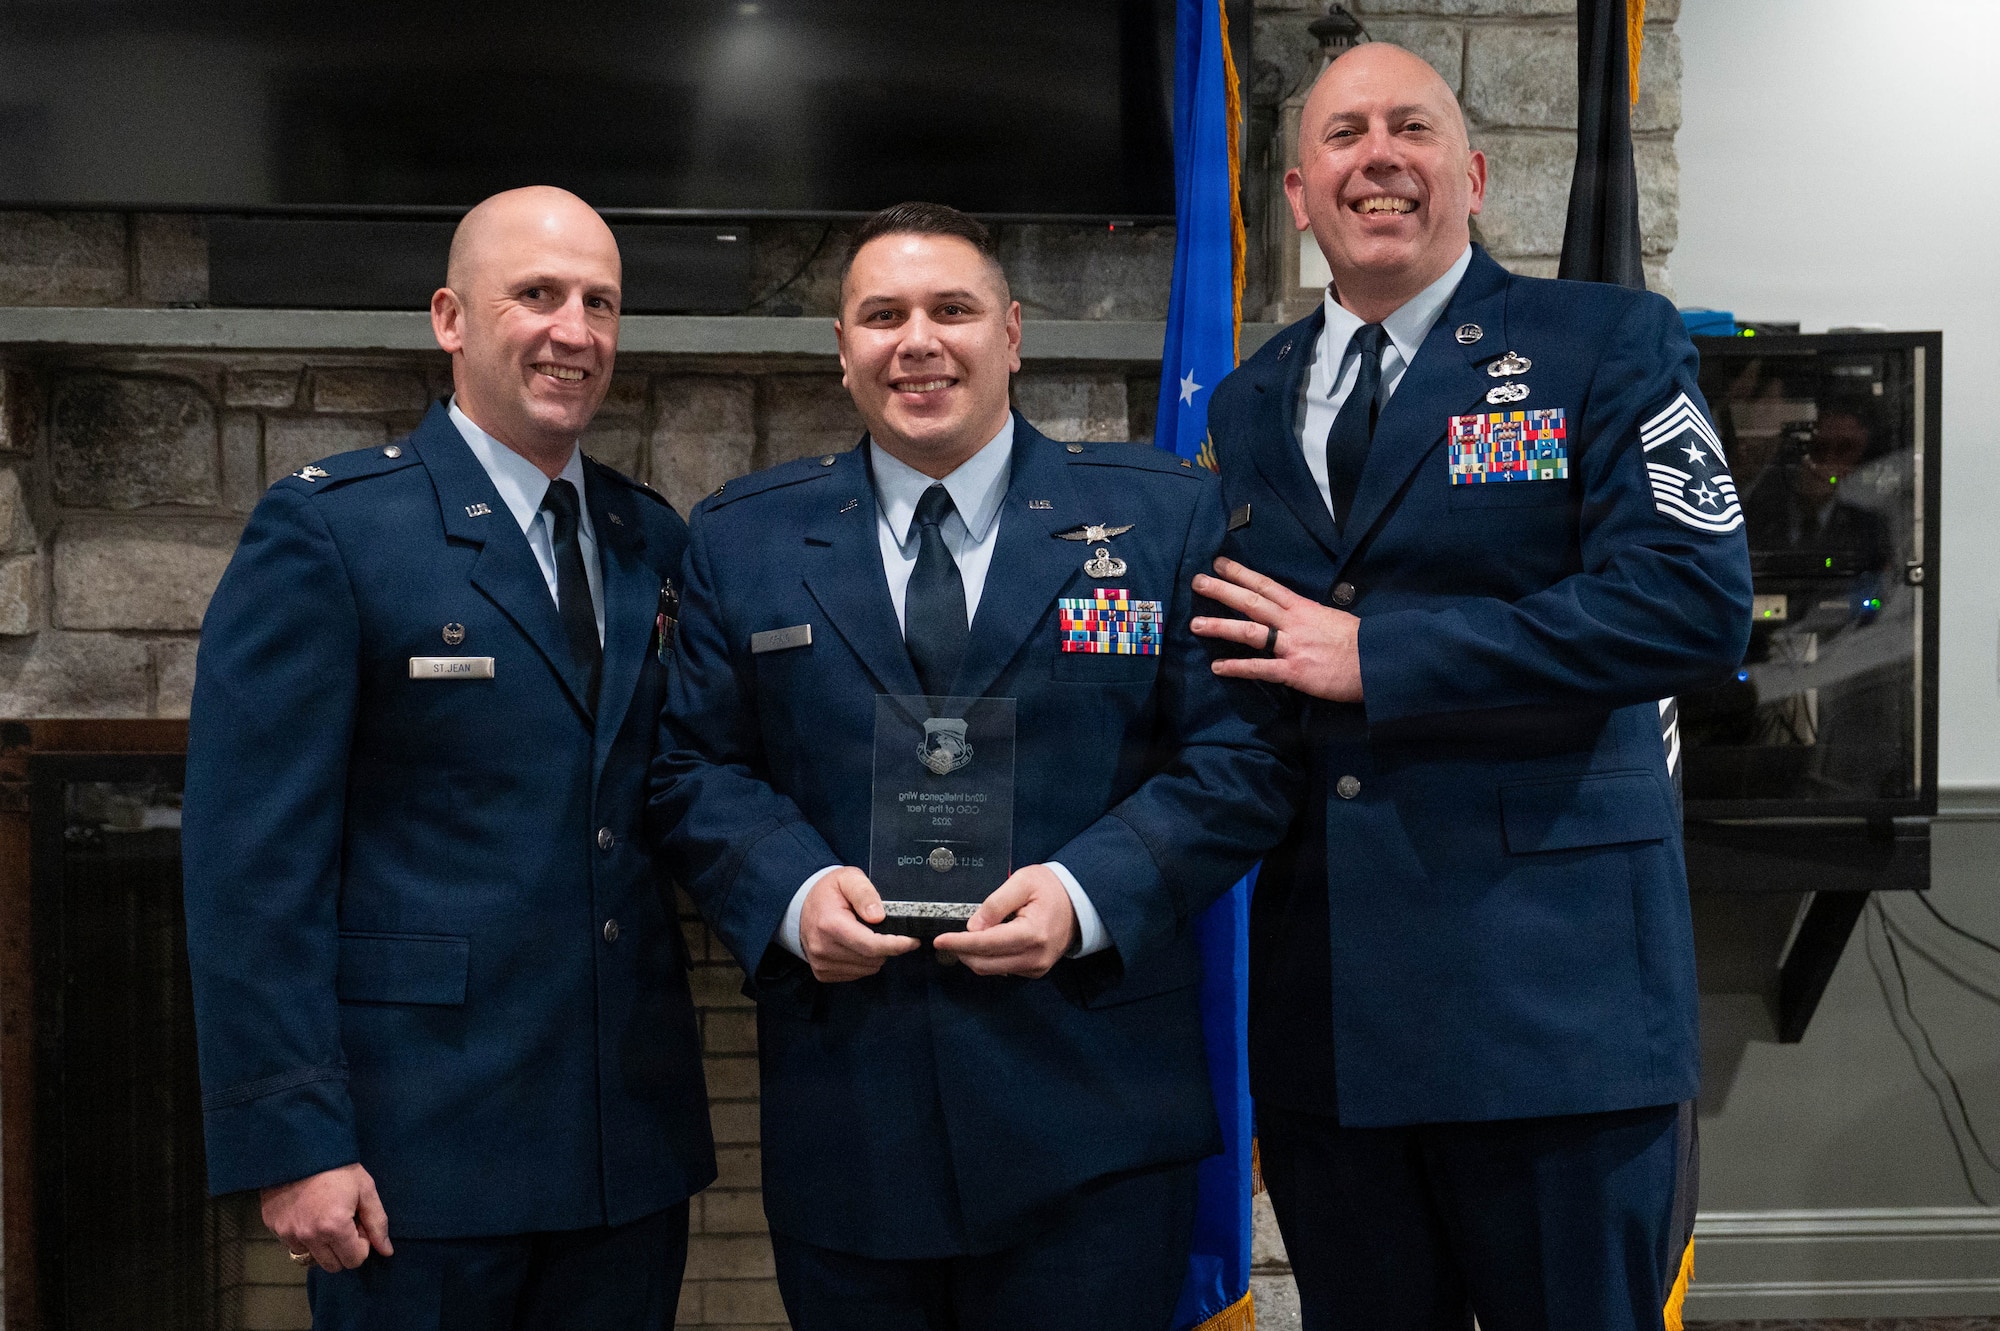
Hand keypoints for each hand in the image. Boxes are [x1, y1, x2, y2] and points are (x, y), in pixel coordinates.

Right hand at [260, 1163, 392, 1273]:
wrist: (300, 1148)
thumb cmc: (339, 1167)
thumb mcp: (366, 1189)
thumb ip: (377, 1223)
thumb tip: (387, 1252)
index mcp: (334, 1227)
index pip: (354, 1260)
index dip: (362, 1244)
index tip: (359, 1223)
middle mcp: (309, 1236)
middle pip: (333, 1265)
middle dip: (344, 1249)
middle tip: (344, 1223)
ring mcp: (288, 1233)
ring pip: (312, 1258)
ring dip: (322, 1246)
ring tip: (325, 1218)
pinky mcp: (273, 1227)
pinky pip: (294, 1245)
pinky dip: (304, 1237)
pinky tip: (308, 1215)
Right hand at [801, 866, 920, 981]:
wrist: (800, 906)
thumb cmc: (828, 891)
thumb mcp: (848, 878)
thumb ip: (865, 893)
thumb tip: (878, 916)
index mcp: (830, 925)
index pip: (871, 945)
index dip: (896, 945)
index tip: (912, 941)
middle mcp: (823, 948)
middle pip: (871, 959)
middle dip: (887, 947)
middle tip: (887, 930)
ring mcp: (821, 964)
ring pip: (867, 969)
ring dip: (876, 956)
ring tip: (868, 935)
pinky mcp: (822, 973)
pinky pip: (856, 974)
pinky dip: (863, 962)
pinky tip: (857, 946)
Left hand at [931, 865, 1076, 978]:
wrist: (1080, 902)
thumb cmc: (1051, 888)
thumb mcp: (1022, 882)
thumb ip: (995, 904)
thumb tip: (973, 927)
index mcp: (1032, 934)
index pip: (986, 944)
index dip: (959, 943)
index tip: (938, 941)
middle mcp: (1035, 957)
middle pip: (984, 963)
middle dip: (962, 952)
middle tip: (948, 937)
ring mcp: (1036, 968)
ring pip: (991, 970)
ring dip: (974, 956)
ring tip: (970, 936)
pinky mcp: (1036, 971)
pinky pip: (1003, 969)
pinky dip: (990, 958)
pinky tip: (990, 941)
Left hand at [1191, 556, 1363, 701]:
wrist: (1378, 662)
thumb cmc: (1359, 642)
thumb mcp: (1331, 619)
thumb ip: (1308, 616)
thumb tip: (1292, 615)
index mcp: (1303, 607)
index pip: (1267, 585)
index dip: (1241, 574)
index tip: (1220, 563)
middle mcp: (1293, 622)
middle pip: (1252, 601)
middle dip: (1223, 590)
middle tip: (1198, 582)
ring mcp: (1292, 646)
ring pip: (1249, 632)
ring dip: (1220, 626)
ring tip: (1195, 624)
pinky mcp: (1294, 670)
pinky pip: (1260, 668)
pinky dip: (1237, 667)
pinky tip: (1218, 667)